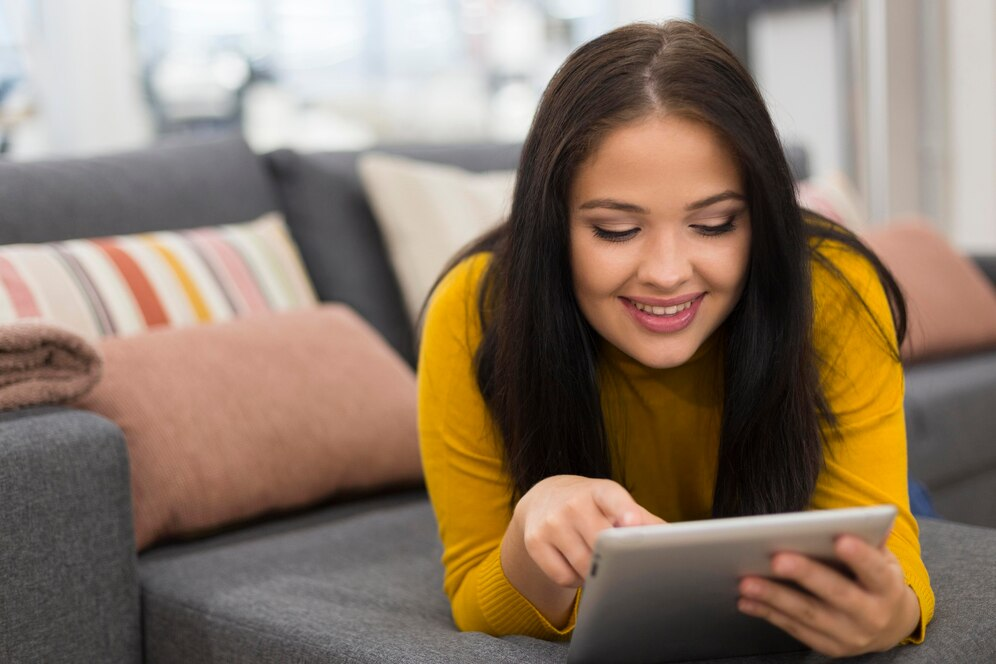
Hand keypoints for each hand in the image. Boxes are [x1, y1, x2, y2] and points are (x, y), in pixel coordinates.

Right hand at [511, 475, 663, 587]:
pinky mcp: (534, 542)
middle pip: (600, 543)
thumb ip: (645, 521)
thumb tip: (675, 541)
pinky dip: (575, 579)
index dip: (623, 511)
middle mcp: (573, 502)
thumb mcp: (616, 504)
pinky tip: (576, 566)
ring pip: (583, 565)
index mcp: (600, 490)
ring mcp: (551, 522)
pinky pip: (563, 577)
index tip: (631, 521)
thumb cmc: (593, 506)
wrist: (545, 498)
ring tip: (598, 562)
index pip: (613, 498)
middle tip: (620, 562)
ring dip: (595, 573)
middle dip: (613, 559)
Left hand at [737, 535, 920, 656]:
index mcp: (887, 588)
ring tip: (746, 582)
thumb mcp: (882, 558)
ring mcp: (850, 636)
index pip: (875, 570)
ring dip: (774, 597)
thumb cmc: (875, 579)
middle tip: (776, 559)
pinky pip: (794, 629)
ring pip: (808, 614)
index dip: (859, 557)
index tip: (840, 539)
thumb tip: (849, 516)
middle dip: (805, 575)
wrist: (889, 625)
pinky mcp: (829, 647)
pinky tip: (746, 601)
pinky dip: (768, 613)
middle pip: (837, 593)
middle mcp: (872, 616)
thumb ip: (867, 539)